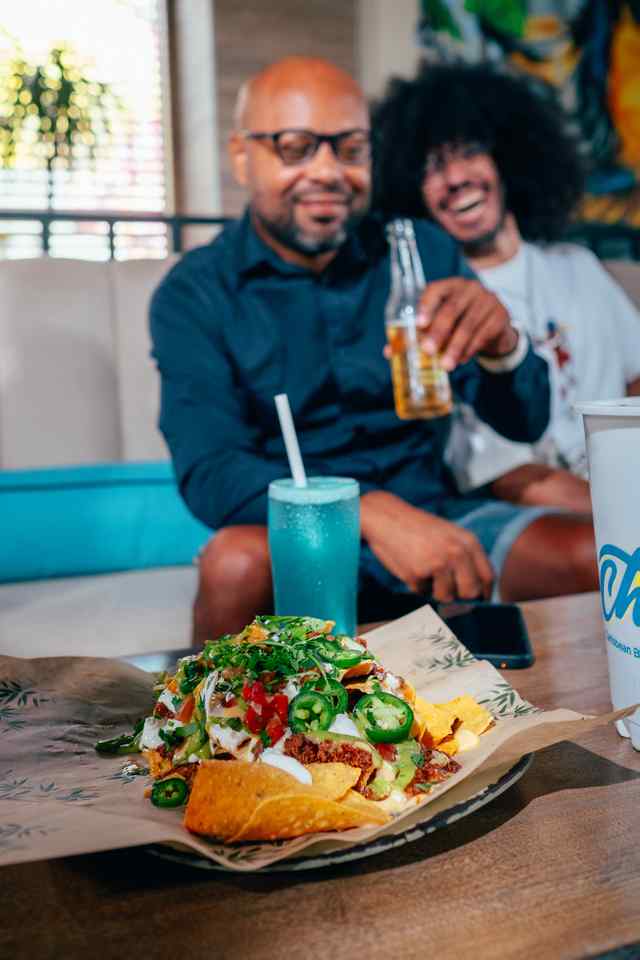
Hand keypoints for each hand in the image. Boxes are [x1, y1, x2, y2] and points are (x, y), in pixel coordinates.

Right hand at [361, 491, 493, 601]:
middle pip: (470, 592)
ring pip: (446, 596)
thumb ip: (467, 558)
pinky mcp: (418, 573)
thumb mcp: (451, 535)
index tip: (478, 600)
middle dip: (460, 597)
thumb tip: (478, 592)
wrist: (388, 517)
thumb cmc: (420, 529)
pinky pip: (422, 592)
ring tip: (425, 571)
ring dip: (435, 591)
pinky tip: (411, 566)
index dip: (484, 593)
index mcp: (469, 542)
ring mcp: (438, 563)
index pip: (488, 577)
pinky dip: (416, 585)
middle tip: (448, 590)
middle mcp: (457, 553)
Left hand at [417, 278, 517, 370]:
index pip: (437, 289)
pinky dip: (470, 349)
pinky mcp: (501, 315)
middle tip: (428, 350)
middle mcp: (471, 288)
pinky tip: (461, 360)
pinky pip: (483, 334)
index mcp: (452, 285)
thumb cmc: (462, 323)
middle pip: (452, 309)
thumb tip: (403, 348)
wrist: (495, 330)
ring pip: (468, 325)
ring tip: (445, 365)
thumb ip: (428, 329)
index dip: (427, 306)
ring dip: (454, 347)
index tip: (419, 325)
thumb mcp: (445, 322)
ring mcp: (488, 300)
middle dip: (438, 332)